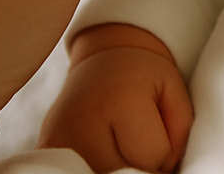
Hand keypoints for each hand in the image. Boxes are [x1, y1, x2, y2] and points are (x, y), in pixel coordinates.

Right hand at [39, 24, 191, 172]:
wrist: (103, 59)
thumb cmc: (143, 76)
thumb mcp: (173, 89)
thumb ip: (179, 131)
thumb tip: (164, 171)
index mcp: (123, 100)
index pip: (152, 158)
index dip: (163, 152)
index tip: (158, 134)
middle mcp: (85, 122)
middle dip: (138, 167)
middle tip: (139, 145)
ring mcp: (60, 138)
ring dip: (115, 171)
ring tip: (120, 149)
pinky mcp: (44, 148)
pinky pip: (70, 173)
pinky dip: (91, 169)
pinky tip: (100, 155)